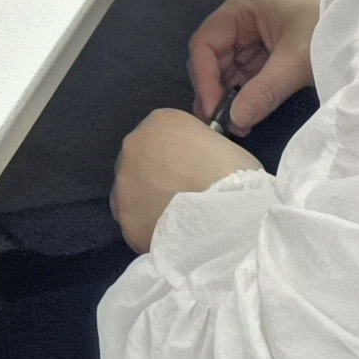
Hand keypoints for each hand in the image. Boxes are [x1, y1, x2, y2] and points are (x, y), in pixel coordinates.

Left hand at [115, 107, 258, 252]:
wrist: (226, 215)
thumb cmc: (235, 174)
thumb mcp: (220, 143)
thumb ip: (197, 148)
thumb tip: (195, 164)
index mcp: (160, 121)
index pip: (160, 135)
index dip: (176, 157)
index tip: (190, 172)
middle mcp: (132, 147)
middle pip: (140, 162)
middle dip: (156, 177)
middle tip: (183, 196)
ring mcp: (123, 185)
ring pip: (132, 194)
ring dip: (149, 203)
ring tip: (178, 220)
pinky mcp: (126, 220)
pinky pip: (136, 224)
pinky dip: (151, 230)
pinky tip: (174, 236)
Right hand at [188, 0, 323, 130]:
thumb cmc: (328, 28)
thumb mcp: (296, 59)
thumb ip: (264, 90)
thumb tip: (235, 120)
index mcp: (240, 9)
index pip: (205, 43)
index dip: (204, 77)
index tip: (212, 109)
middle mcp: (240, 22)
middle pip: (213, 59)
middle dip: (216, 92)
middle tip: (221, 124)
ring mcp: (253, 39)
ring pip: (228, 72)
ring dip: (230, 98)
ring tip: (237, 126)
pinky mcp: (267, 56)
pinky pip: (246, 78)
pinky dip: (245, 98)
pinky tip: (247, 117)